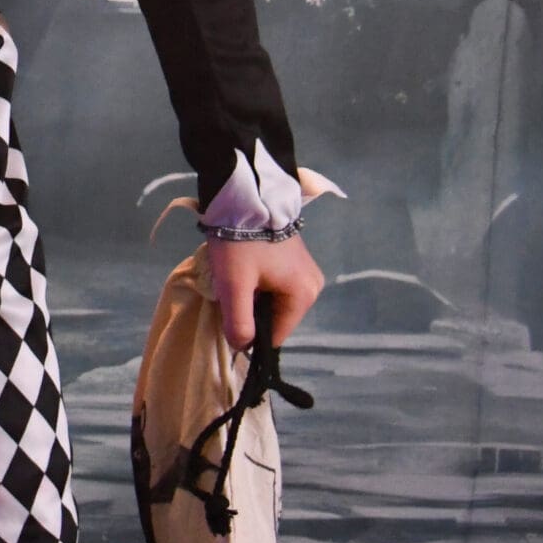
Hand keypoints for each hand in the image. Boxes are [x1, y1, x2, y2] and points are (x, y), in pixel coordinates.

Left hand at [206, 231, 324, 352]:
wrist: (244, 195)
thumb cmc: (241, 242)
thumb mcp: (234, 284)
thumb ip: (238, 322)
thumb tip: (242, 347)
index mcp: (304, 295)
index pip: (275, 335)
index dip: (250, 333)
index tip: (229, 315)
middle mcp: (313, 286)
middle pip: (275, 318)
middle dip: (250, 311)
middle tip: (231, 289)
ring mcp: (305, 271)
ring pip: (272, 302)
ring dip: (251, 296)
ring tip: (236, 276)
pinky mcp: (295, 260)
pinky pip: (275, 285)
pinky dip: (257, 283)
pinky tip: (244, 268)